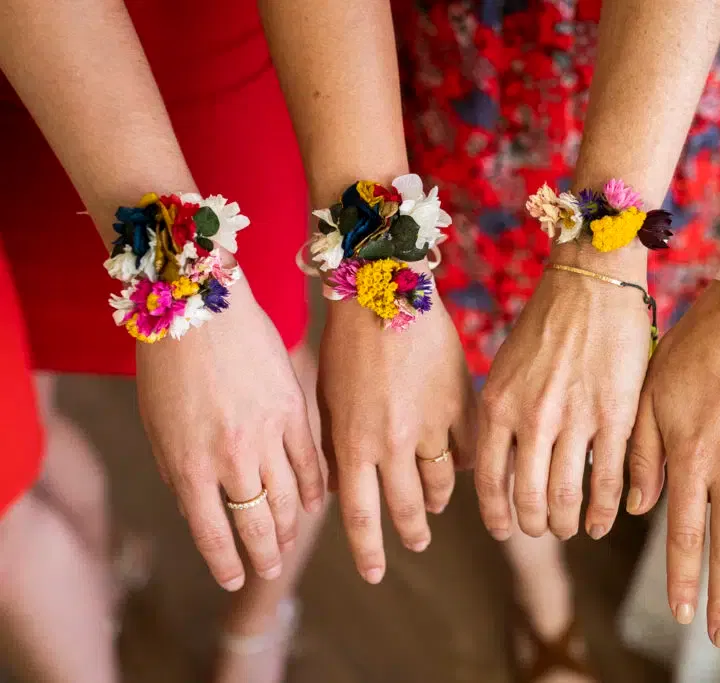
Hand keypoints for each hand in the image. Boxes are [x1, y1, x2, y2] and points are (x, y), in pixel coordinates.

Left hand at [137, 278, 324, 591]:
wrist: (199, 306)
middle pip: (258, 524)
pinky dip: (314, 488)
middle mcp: (231, 458)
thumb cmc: (168, 365)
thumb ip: (181, 474)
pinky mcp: (293, 410)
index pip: (212, 533)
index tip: (235, 580)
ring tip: (290, 540)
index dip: (226, 564)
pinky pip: (310, 462)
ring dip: (291, 527)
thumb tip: (200, 511)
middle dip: (266, 555)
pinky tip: (314, 502)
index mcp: (190, 465)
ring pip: (289, 499)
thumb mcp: (159, 428)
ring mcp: (266, 435)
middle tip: (272, 569)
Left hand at [317, 274, 473, 583]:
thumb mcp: (327, 400)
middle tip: (416, 542)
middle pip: (407, 508)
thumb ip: (337, 448)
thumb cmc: (344, 342)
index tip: (376, 574)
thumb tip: (342, 489)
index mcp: (354, 443)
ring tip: (435, 503)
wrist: (384, 288)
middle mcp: (393, 443)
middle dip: (412, 532)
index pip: (361, 516)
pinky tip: (461, 462)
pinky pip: (469, 447)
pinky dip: (465, 459)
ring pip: (442, 483)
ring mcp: (431, 424)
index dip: (369, 552)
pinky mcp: (460, 402)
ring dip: (438, 499)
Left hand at [476, 243, 650, 540]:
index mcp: (498, 405)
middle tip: (541, 529)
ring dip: (566, 522)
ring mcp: (575, 419)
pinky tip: (601, 522)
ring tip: (569, 528)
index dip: (496, 514)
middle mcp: (532, 417)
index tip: (503, 529)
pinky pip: (608, 481)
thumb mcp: (506, 369)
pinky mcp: (615, 416)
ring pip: (566, 496)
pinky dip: (604, 511)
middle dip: (534, 524)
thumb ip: (503, 416)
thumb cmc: (547, 322)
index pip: (489, 480)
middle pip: (528, 498)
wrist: (591, 281)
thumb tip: (501, 463)